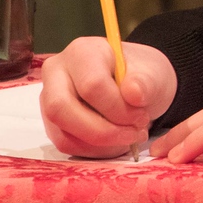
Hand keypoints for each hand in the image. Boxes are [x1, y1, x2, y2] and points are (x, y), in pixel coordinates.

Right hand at [40, 37, 177, 157]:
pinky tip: (117, 142)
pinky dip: (95, 151)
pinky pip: (66, 145)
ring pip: (63, 133)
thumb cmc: (141, 76)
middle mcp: (57, 73)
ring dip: (101, 145)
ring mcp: (49, 99)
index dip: (117, 108)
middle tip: (133, 134)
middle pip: (61, 109)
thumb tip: (133, 93)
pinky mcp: (52, 123)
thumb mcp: (153, 74)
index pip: (91, 85)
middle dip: (102, 131)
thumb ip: (145, 83)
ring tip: (129, 137)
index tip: (141, 117)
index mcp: (82, 51)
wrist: (135, 87)